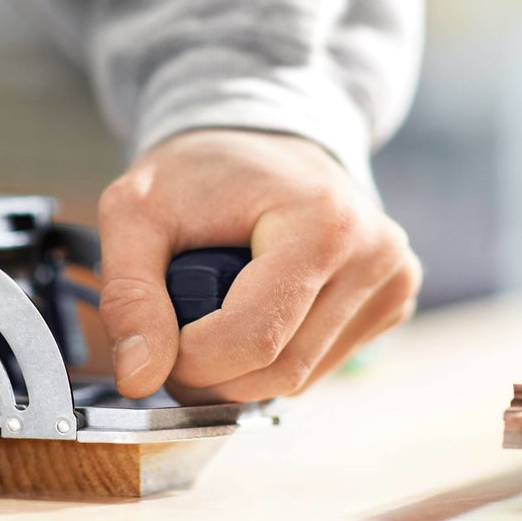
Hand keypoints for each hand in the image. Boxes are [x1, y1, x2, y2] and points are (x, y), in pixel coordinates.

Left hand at [97, 129, 421, 400]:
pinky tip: (250, 312)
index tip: (152, 337)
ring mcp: (391, 283)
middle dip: (210, 372)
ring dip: (237, 372)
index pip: (256, 340)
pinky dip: (269, 360)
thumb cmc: (199, 171)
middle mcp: (376, 256)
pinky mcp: (390, 304)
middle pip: (280, 370)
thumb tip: (138, 380)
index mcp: (324, 225)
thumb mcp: (136, 211)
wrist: (260, 140)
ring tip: (206, 318)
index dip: (189, 360)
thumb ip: (130, 296)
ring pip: (298, 380)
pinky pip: (317, 368)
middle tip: (168, 336)